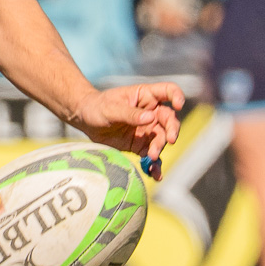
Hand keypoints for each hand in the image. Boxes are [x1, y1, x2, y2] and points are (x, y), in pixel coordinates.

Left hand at [70, 82, 185, 171]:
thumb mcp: (110, 108)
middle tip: (170, 140)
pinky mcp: (141, 145)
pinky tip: (155, 175)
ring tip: (151, 156)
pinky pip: (152, 155)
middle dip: (172, 130)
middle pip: (170, 119)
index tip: (178, 106)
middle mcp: (152, 112)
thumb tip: (150, 118)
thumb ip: (130, 114)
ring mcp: (148, 130)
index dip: (177, 96)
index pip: (168, 91)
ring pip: (162, 139)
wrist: (86, 121)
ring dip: (160, 148)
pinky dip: (154, 165)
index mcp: (146, 96)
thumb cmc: (98, 107)